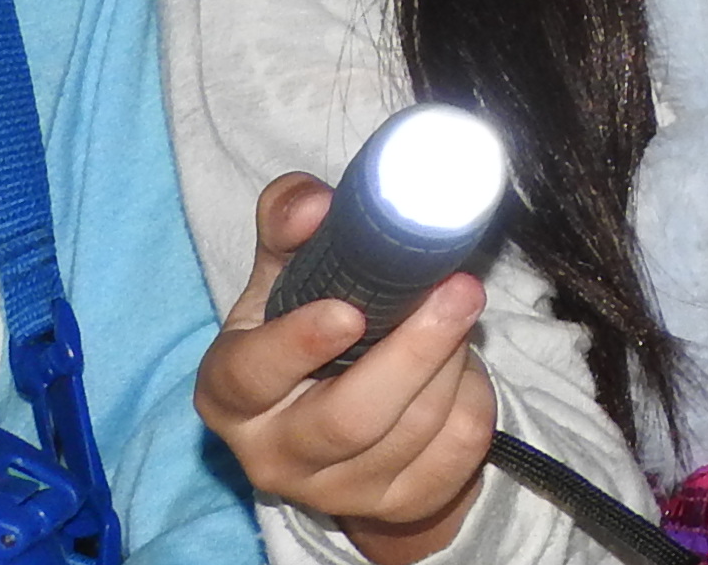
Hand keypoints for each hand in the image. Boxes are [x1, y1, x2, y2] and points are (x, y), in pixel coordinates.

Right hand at [194, 175, 494, 564]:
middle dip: (415, 351)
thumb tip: (315, 202)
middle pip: (348, 418)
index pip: (251, 376)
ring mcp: (333, 489)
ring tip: (459, 314)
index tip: (350, 310)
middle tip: (461, 289)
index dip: (298, 344)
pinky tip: (464, 369)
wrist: (346, 414)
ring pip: (413, 430)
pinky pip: (456, 450)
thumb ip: (291, 223)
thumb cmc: (310, 325)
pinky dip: (476, 398)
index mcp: (231, 392)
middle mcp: (271, 452)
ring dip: (453, 362)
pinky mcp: (394, 505)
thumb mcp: (289, 273)